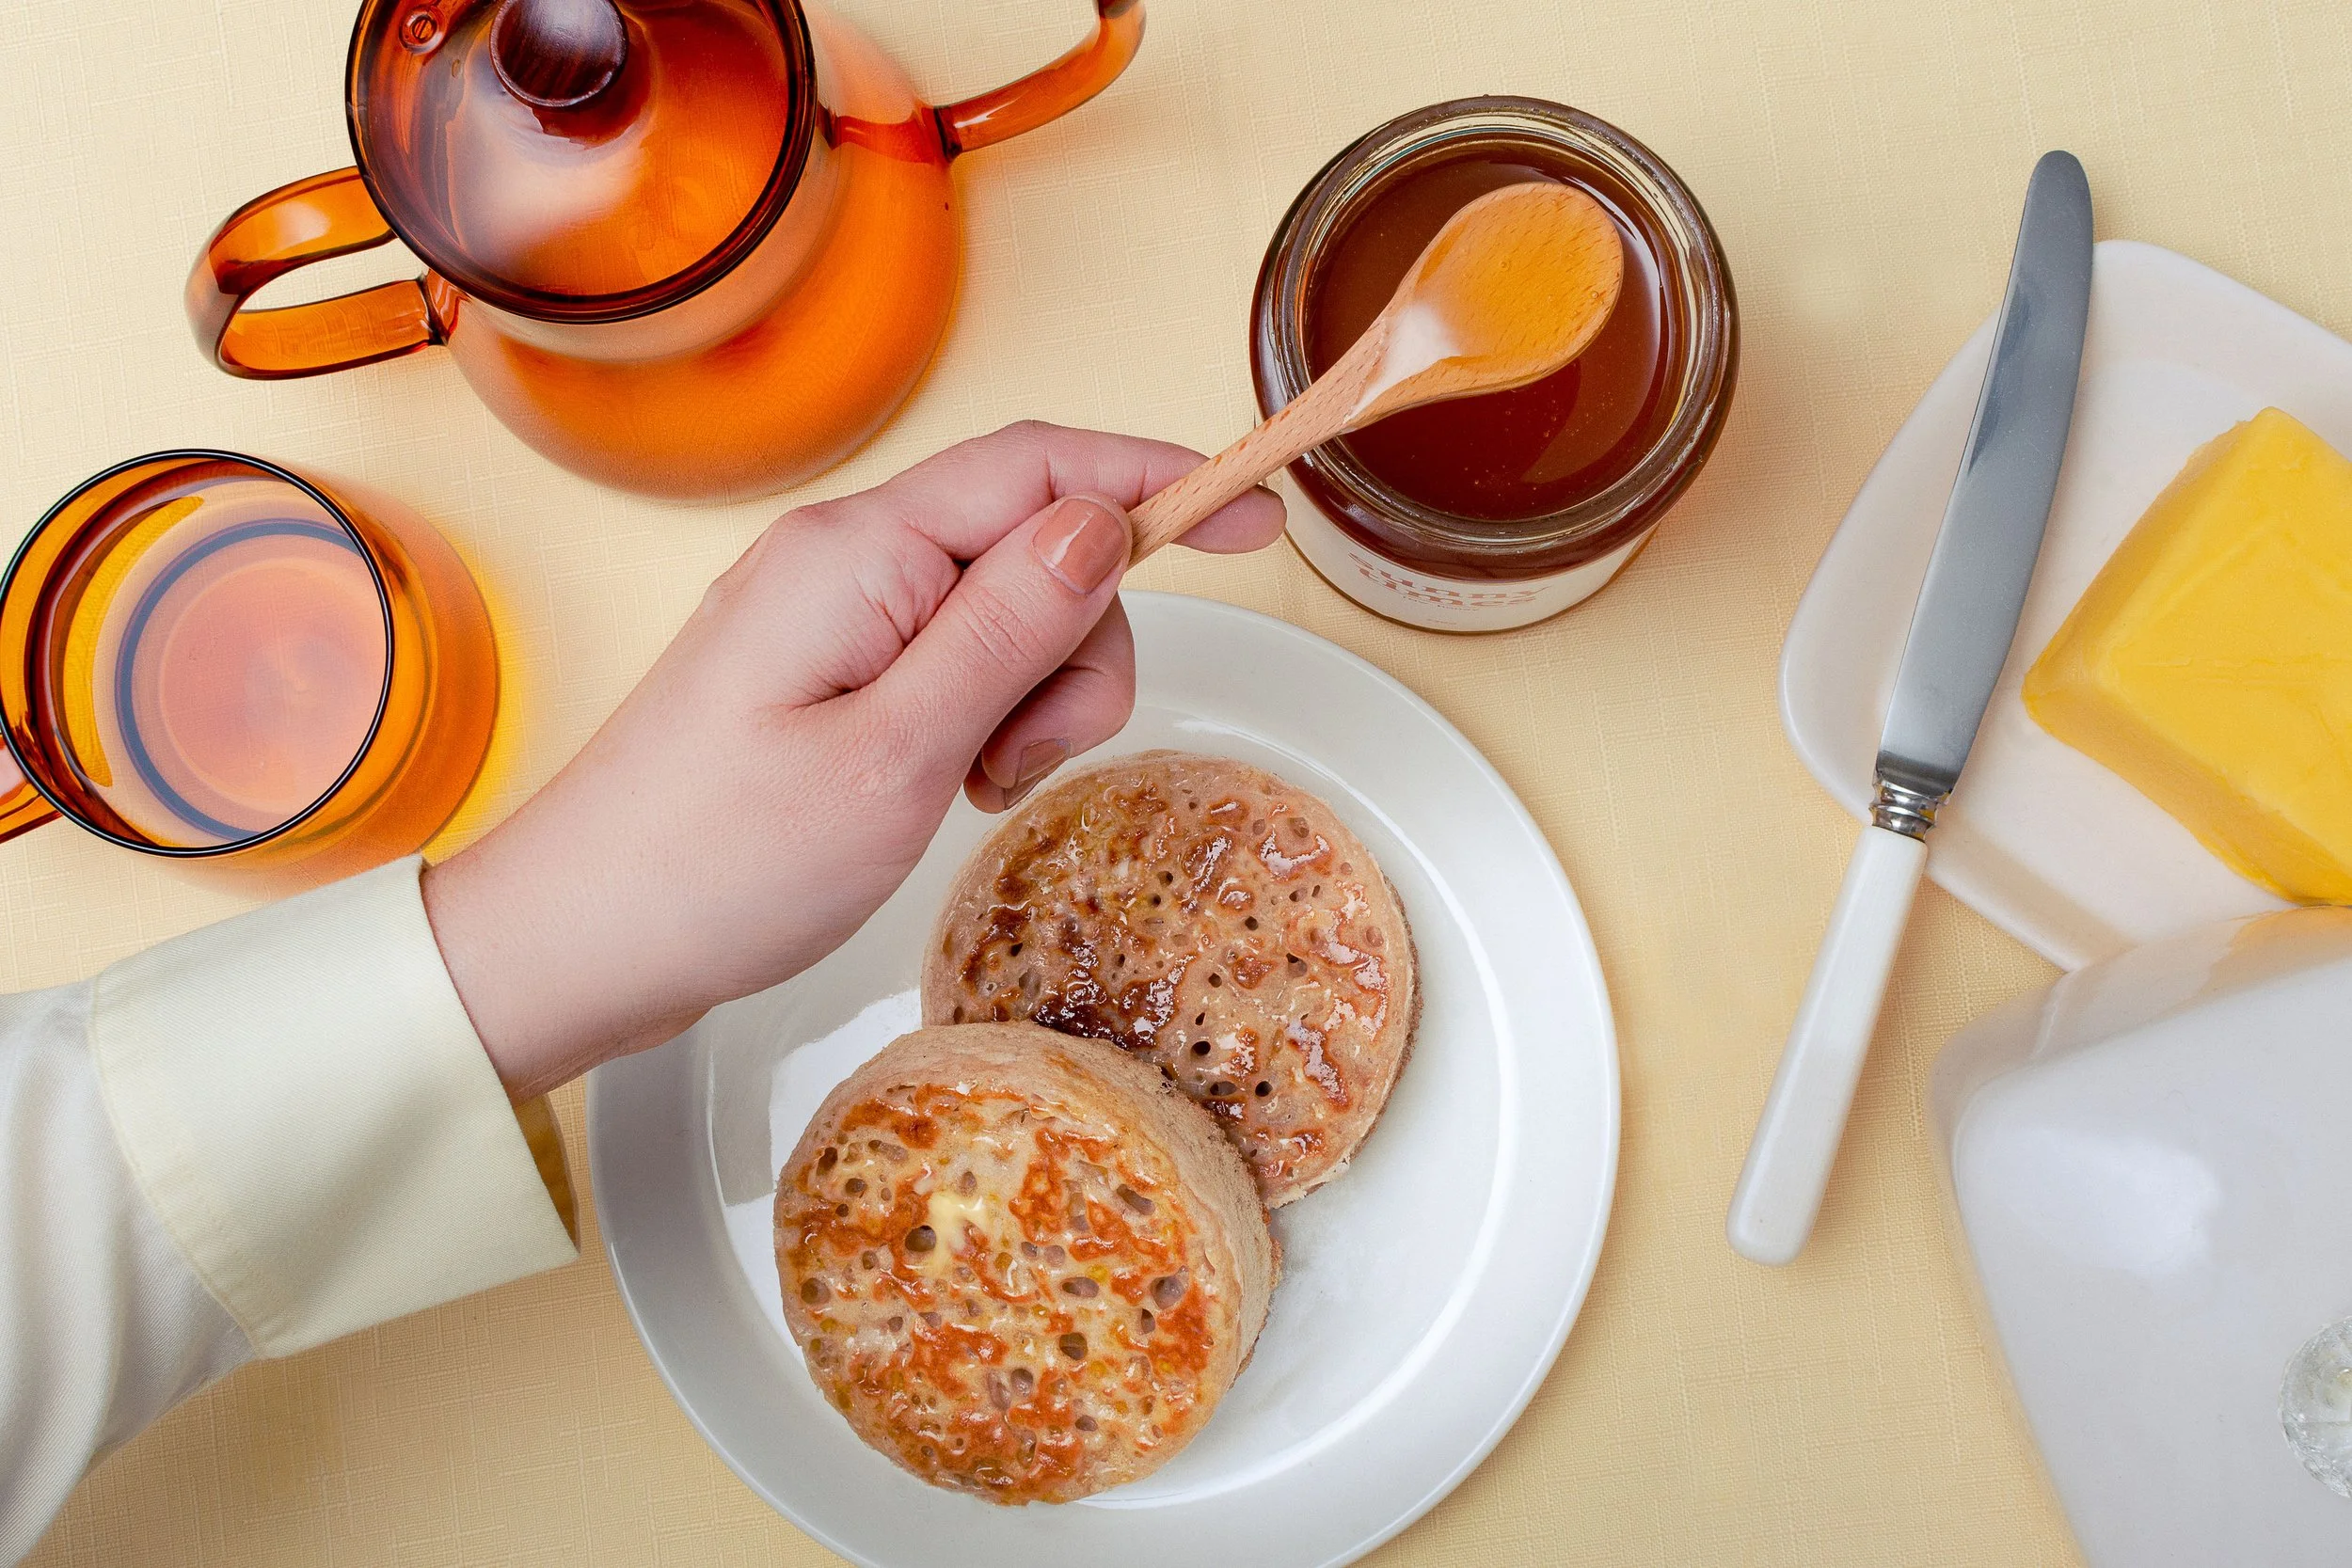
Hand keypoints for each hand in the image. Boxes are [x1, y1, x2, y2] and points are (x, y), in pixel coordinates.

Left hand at [421, 423, 1285, 1099]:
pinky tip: (946, 788)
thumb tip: (1101, 525)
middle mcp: (844, 559)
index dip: (1158, 479)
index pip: (1041, 468)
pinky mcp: (824, 673)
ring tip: (969, 790)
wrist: (576, 943)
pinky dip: (982, 719)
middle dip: (1078, 645)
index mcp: (859, 554)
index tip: (1257, 519)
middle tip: (1023, 761)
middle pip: (1034, 544)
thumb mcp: (894, 755)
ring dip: (1031, 697)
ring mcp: (830, 616)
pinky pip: (950, 661)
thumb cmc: (717, 863)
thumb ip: (1006, 630)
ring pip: (1003, 612)